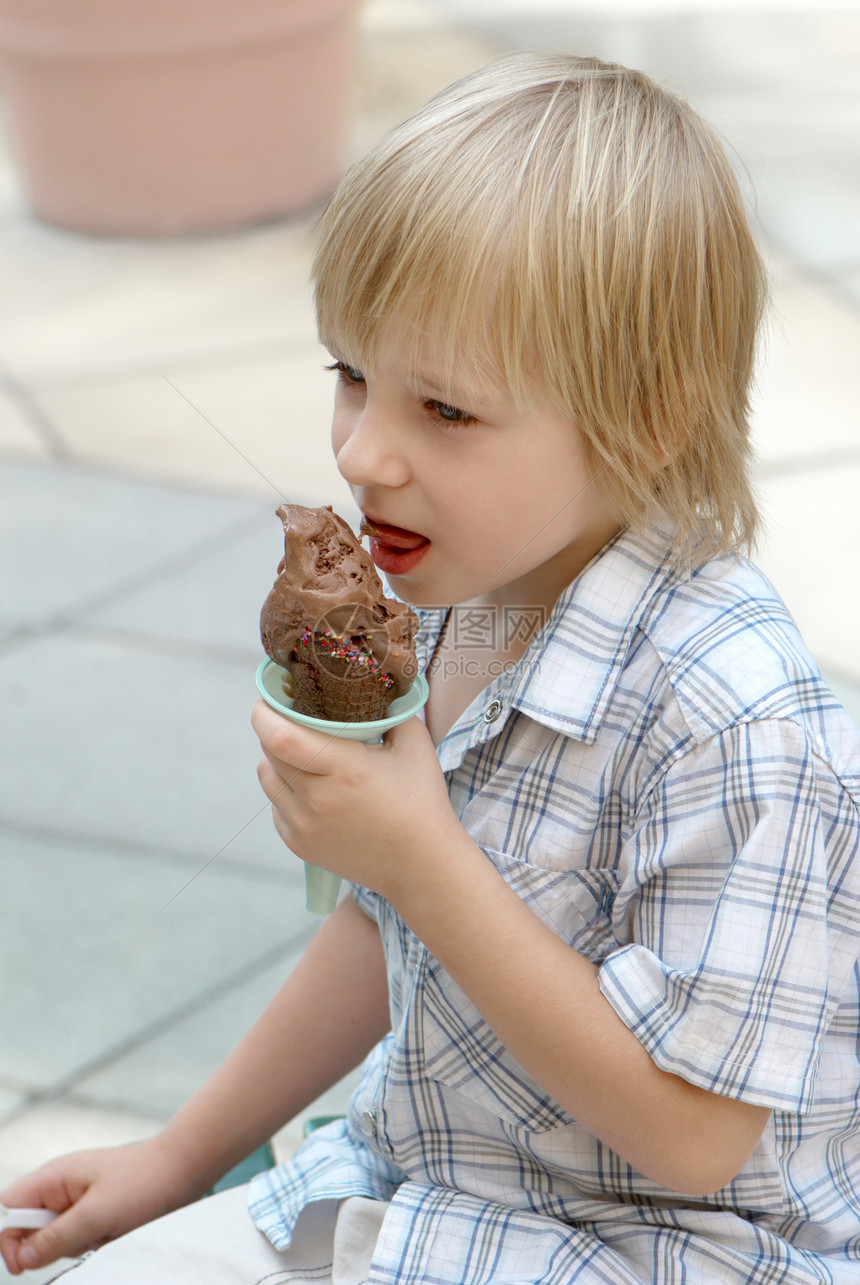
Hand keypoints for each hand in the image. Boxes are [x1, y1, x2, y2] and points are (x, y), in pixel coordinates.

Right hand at [0, 1136, 195, 1273]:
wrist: (184, 1170)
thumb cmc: (144, 1182)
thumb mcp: (97, 1214)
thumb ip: (56, 1237)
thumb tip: (22, 1257)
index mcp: (55, 1176)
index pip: (11, 1208)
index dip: (10, 1237)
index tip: (24, 1263)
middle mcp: (63, 1186)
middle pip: (33, 1229)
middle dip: (54, 1244)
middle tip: (85, 1238)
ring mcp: (81, 1200)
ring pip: (60, 1239)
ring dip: (80, 1243)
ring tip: (109, 1229)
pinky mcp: (98, 1212)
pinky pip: (83, 1238)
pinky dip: (97, 1242)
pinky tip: (117, 1231)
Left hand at [252, 701, 461, 901]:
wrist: (421, 865)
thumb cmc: (421, 801)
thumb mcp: (413, 743)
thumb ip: (389, 710)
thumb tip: (368, 688)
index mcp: (343, 769)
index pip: (279, 736)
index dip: (265, 713)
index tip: (269, 698)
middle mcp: (316, 799)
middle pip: (269, 752)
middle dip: (272, 728)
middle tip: (288, 716)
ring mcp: (303, 826)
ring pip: (267, 777)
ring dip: (275, 759)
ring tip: (300, 752)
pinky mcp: (298, 844)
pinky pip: (276, 805)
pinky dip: (285, 790)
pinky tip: (312, 786)